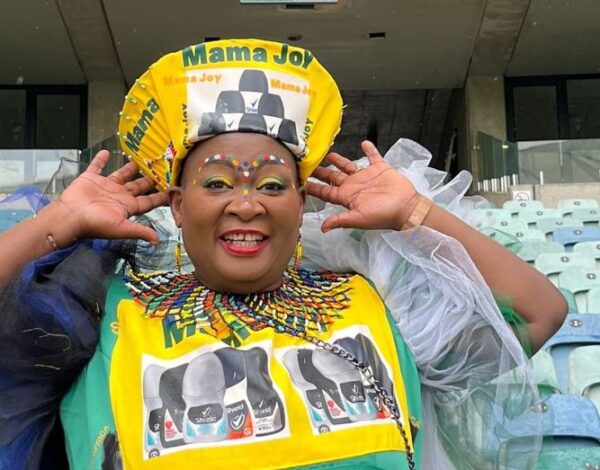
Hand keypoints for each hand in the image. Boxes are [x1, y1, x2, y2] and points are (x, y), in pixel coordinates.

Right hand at [56, 150, 168, 243]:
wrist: (70, 216)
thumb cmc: (95, 223)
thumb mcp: (121, 228)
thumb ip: (140, 231)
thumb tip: (157, 241)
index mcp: (127, 206)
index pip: (148, 201)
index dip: (159, 197)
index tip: (172, 190)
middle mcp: (118, 196)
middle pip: (137, 187)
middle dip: (148, 181)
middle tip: (159, 171)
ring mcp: (104, 187)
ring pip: (120, 175)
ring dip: (128, 169)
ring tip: (137, 161)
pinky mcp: (90, 179)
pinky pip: (96, 167)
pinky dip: (101, 160)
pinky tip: (106, 152)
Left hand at [305, 141, 419, 231]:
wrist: (406, 208)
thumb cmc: (383, 215)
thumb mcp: (359, 218)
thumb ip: (340, 220)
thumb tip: (323, 228)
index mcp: (347, 197)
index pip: (326, 192)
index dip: (314, 187)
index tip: (301, 182)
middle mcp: (354, 186)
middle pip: (333, 177)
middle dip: (321, 172)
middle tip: (309, 164)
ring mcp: (366, 177)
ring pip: (348, 166)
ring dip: (339, 160)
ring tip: (328, 154)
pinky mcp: (380, 169)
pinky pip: (373, 157)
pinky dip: (369, 150)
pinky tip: (364, 143)